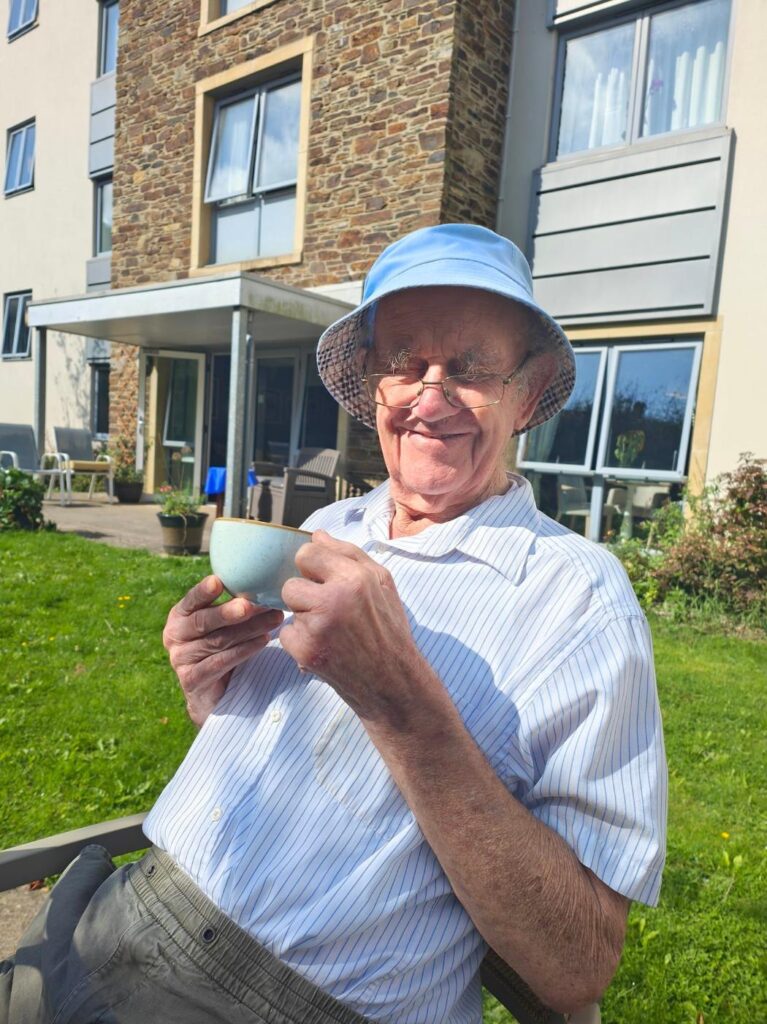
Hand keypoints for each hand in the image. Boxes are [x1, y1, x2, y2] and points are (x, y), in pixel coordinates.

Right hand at [163, 575, 282, 726]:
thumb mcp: (220, 623)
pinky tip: (263, 640)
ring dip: (248, 630)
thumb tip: (265, 583)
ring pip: (217, 641)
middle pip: (203, 622)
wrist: (211, 689)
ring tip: (273, 619)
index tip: (217, 582)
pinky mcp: (192, 680)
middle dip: (229, 613)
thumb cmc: (220, 644)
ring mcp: (180, 659)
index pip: (191, 601)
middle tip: (250, 605)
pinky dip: (244, 651)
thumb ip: (232, 604)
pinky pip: (220, 663)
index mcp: (179, 616)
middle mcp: (174, 636)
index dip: (203, 592)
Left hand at [280, 531, 423, 724]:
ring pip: (289, 609)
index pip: (307, 553)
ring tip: (329, 629)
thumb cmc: (389, 629)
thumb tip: (318, 536)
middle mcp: (334, 599)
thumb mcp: (382, 583)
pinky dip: (301, 642)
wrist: (393, 681)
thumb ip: (349, 554)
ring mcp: (318, 627)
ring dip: (303, 618)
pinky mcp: (306, 651)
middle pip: (291, 584)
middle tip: (327, 610)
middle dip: (305, 596)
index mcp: (355, 577)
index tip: (322, 581)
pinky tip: (324, 646)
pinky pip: (287, 635)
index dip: (312, 568)